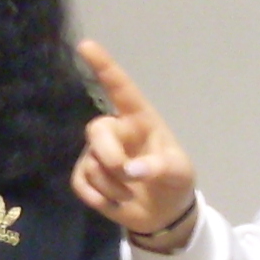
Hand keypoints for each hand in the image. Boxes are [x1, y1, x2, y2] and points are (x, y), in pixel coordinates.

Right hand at [70, 40, 197, 248]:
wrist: (163, 213)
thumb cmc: (174, 181)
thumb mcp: (178, 173)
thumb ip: (159, 167)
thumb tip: (131, 170)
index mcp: (140, 120)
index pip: (120, 88)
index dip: (104, 66)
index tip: (86, 46)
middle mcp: (116, 131)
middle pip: (97, 130)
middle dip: (110, 157)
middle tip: (129, 178)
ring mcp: (97, 153)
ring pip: (91, 164)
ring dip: (113, 186)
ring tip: (130, 194)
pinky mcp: (86, 176)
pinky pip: (80, 182)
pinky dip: (98, 197)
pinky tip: (114, 202)